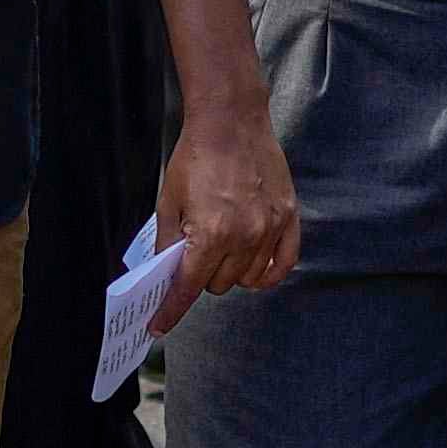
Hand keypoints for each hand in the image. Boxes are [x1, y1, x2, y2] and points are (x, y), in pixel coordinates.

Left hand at [150, 96, 299, 303]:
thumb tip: (166, 274)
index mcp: (210, 234)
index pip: (188, 287)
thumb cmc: (195, 157)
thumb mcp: (168, 201)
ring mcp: (270, 228)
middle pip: (218, 285)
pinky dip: (268, 274)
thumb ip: (169, 243)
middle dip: (201, 276)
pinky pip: (282, 265)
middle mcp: (243, 236)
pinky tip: (255, 268)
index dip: (170, 310)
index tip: (158, 326)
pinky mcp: (288, 217)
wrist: (230, 120)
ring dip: (231, 272)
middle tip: (195, 253)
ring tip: (223, 248)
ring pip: (248, 278)